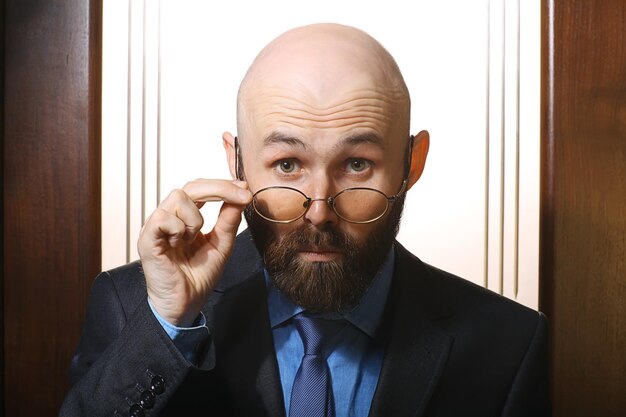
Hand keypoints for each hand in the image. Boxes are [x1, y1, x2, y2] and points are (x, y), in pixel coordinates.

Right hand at [137, 179, 251, 325]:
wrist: (186, 304)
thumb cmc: (199, 277)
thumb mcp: (221, 244)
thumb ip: (228, 220)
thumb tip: (241, 194)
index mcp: (185, 217)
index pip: (201, 189)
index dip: (223, 186)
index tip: (245, 189)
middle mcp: (170, 218)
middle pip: (191, 186)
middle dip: (219, 188)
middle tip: (241, 196)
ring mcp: (156, 226)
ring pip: (179, 198)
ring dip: (195, 218)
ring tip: (193, 240)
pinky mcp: (147, 238)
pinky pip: (163, 217)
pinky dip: (178, 229)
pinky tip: (178, 244)